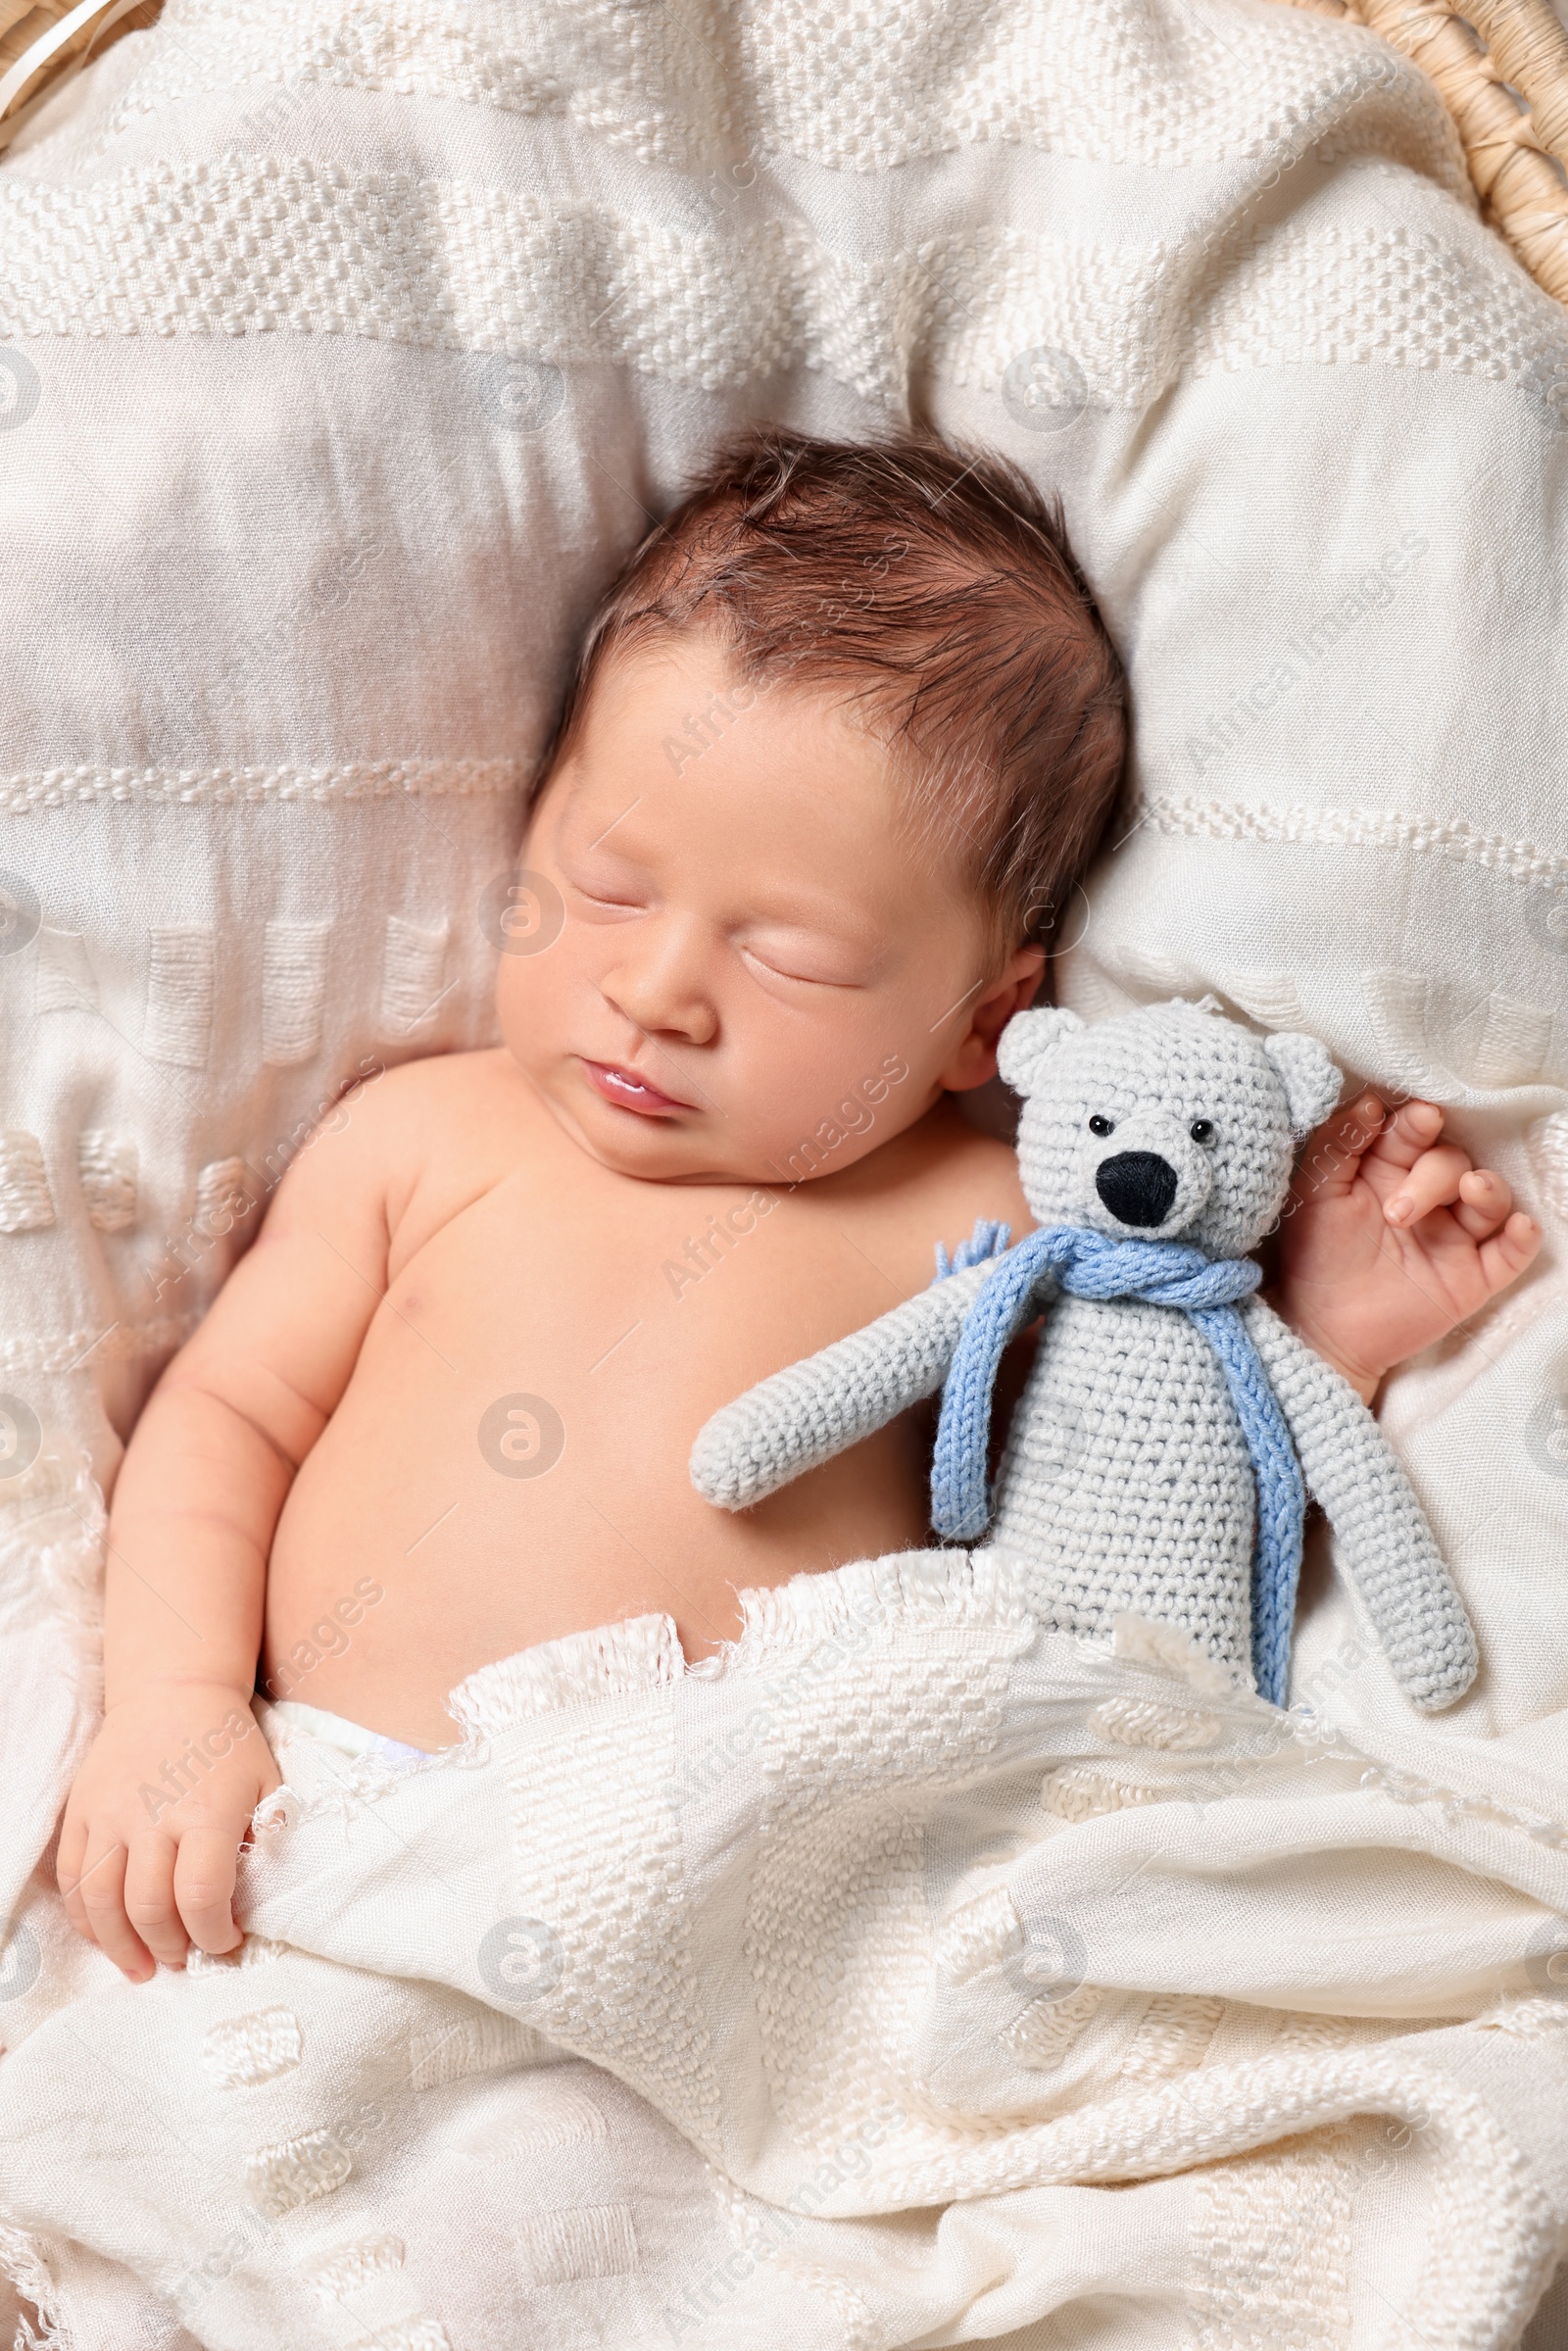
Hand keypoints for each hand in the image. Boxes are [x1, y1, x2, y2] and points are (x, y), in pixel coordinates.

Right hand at [58, 1685, 279, 1980]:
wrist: (173, 1691)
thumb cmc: (227, 1744)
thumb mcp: (267, 1784)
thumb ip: (268, 1839)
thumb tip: (258, 1897)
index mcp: (207, 1812)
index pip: (202, 1897)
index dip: (214, 1935)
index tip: (227, 1942)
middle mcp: (153, 1817)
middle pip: (149, 1908)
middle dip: (169, 1948)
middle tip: (184, 1958)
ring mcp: (110, 1815)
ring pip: (101, 1903)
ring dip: (121, 1947)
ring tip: (141, 1967)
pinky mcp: (81, 1811)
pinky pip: (72, 1878)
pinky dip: (85, 1918)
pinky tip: (105, 1935)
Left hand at [1277, 1093, 1540, 1402]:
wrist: (1319, 1329)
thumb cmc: (1314, 1255)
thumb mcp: (1314, 1194)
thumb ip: (1338, 1146)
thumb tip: (1371, 1102)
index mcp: (1388, 1170)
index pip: (1416, 1133)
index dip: (1420, 1122)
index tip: (1419, 1119)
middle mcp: (1427, 1197)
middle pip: (1454, 1162)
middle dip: (1433, 1176)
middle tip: (1397, 1212)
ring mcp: (1454, 1236)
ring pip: (1490, 1198)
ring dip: (1488, 1189)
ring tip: (1471, 1192)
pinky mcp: (1473, 1276)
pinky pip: (1513, 1253)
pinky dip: (1523, 1237)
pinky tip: (1518, 1226)